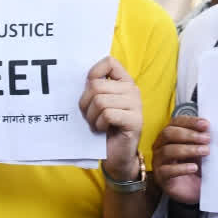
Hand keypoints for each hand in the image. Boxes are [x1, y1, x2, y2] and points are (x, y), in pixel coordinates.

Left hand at [79, 56, 142, 179]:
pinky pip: (108, 115)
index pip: (109, 62)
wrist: (115, 155)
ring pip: (100, 101)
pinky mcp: (135, 121)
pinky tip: (103, 130)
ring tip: (96, 124)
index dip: (93, 74)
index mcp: (124, 82)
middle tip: (89, 116)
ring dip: (91, 117)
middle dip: (85, 104)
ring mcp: (136, 105)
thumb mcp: (96, 104)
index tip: (89, 90)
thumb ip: (94, 88)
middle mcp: (132, 90)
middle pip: (96, 85)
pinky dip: (99, 125)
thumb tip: (81, 77)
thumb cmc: (103, 128)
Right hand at [151, 115, 207, 205]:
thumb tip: (210, 129)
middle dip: (189, 134)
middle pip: (168, 133)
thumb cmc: (197, 165)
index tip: (206, 125)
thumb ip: (203, 139)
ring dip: (188, 149)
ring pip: (167, 151)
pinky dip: (181, 168)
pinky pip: (167, 171)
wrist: (196, 189)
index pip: (175, 122)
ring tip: (205, 152)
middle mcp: (161, 146)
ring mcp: (158, 162)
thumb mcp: (201, 149)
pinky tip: (194, 168)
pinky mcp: (161, 178)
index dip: (190, 121)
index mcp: (170, 135)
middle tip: (207, 139)